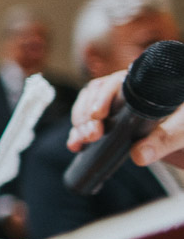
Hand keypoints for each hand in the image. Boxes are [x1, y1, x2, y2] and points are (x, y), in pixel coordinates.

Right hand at [68, 70, 183, 168]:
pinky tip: (75, 145)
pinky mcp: (114, 122)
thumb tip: (138, 155)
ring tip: (81, 141)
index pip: (116, 82)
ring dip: (81, 124)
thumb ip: (164, 140)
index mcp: (145, 84)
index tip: (98, 115)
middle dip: (87, 114)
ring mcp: (119, 106)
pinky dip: (78, 133)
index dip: (102, 97)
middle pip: (96, 94)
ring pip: (88, 107)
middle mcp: (128, 91)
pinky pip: (90, 123)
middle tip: (91, 134)